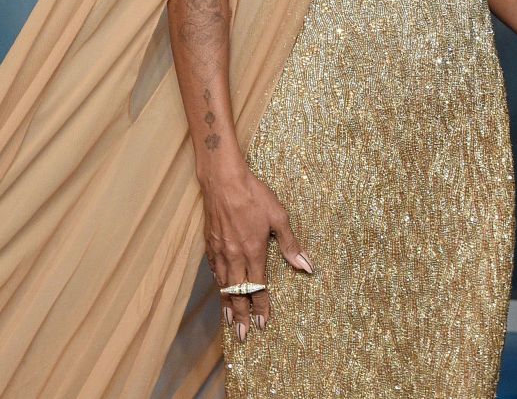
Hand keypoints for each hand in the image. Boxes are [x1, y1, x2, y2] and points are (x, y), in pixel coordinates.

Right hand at [199, 161, 311, 340]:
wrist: (223, 180)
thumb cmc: (254, 195)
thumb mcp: (278, 216)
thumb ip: (290, 244)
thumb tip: (306, 266)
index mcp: (253, 252)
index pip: (259, 288)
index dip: (262, 308)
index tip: (264, 324)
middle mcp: (234, 257)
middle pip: (238, 294)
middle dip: (241, 317)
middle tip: (243, 336)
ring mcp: (219, 252)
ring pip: (223, 286)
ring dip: (227, 306)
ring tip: (230, 322)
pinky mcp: (210, 244)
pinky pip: (214, 272)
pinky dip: (218, 286)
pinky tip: (221, 292)